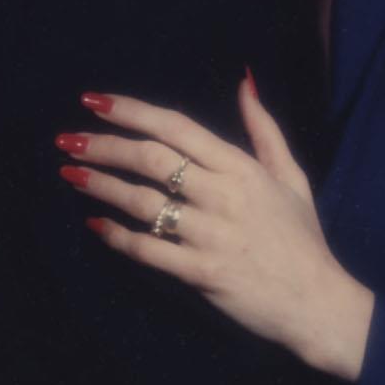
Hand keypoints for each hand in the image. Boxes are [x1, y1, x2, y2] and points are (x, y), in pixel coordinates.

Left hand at [57, 79, 373, 380]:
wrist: (319, 303)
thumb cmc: (300, 238)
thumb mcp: (289, 175)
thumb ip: (263, 128)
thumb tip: (244, 81)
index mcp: (240, 167)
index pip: (176, 127)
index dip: (132, 111)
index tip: (94, 100)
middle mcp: (222, 194)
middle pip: (151, 159)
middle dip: (104, 145)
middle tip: (66, 138)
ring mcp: (211, 234)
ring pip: (143, 202)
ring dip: (101, 186)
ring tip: (69, 173)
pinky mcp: (202, 273)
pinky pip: (149, 251)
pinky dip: (117, 237)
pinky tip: (95, 225)